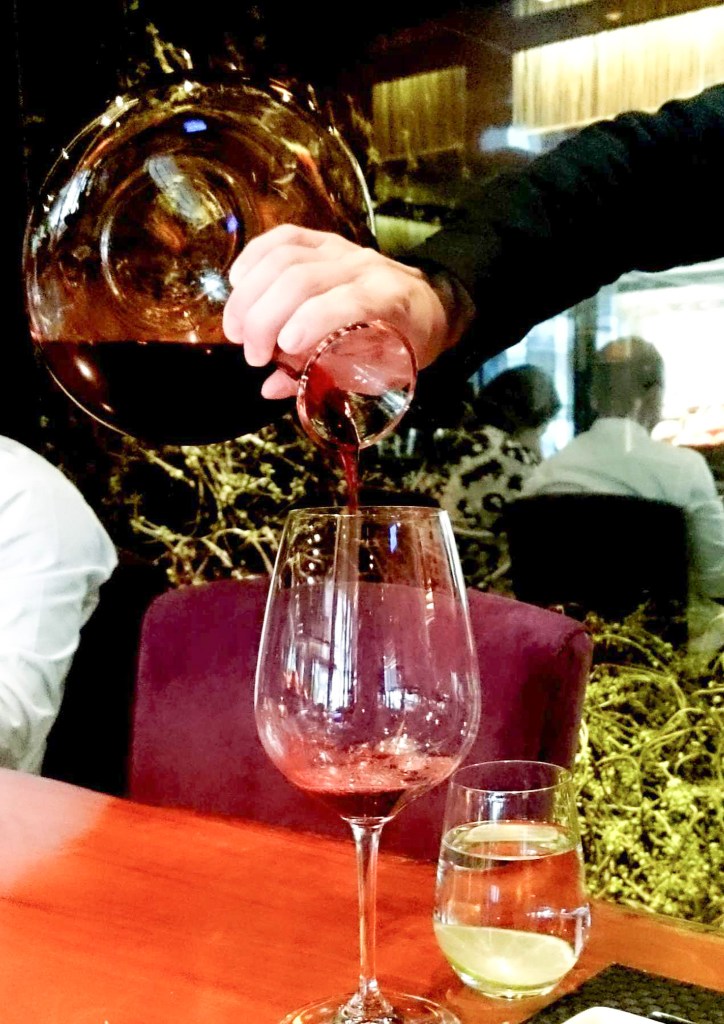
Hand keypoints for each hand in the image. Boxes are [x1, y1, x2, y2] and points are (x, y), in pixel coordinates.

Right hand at [222, 224, 455, 398]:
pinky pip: (284, 237)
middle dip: (264, 318)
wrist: (426, 306)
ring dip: (250, 294)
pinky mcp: (325, 240)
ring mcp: (343, 250)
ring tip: (236, 329)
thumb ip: (324, 379)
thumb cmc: (401, 346)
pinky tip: (238, 283)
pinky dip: (255, 257)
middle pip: (302, 279)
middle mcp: (365, 269)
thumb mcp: (375, 373)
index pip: (347, 302)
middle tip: (250, 354)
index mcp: (388, 303)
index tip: (278, 352)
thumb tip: (271, 388)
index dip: (310, 322)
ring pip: (286, 257)